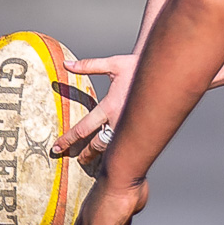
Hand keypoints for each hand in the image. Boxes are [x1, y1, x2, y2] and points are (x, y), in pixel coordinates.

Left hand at [52, 54, 136, 169]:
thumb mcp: (113, 65)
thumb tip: (66, 65)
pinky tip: (115, 152)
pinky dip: (118, 149)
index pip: (83, 128)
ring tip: (93, 158)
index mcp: (110, 107)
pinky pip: (126, 143)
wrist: (166, 74)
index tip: (57, 147)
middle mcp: (120, 121)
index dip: (68, 139)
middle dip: (86, 154)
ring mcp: (131, 126)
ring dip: (102, 154)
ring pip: (113, 147)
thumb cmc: (139, 68)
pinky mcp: (140, 127)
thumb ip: (88, 66)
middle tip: (77, 159)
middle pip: (97, 145)